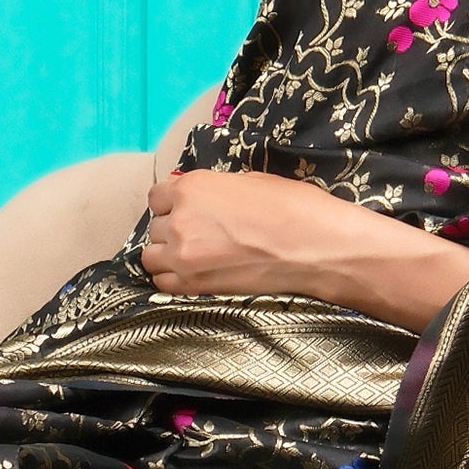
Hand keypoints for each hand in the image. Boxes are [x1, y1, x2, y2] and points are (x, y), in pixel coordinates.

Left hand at [142, 168, 468, 334]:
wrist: (317, 248)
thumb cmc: (294, 207)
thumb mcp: (251, 182)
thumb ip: (215, 190)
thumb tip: (199, 197)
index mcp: (193, 187)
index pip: (158, 196)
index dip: (173, 203)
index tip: (187, 211)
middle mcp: (180, 219)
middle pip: (155, 226)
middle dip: (172, 229)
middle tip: (200, 236)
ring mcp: (183, 256)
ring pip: (151, 256)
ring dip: (167, 255)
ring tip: (194, 257)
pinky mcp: (192, 286)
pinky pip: (161, 282)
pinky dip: (172, 278)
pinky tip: (195, 275)